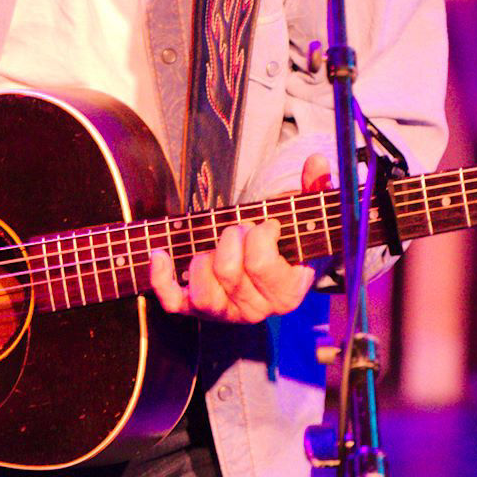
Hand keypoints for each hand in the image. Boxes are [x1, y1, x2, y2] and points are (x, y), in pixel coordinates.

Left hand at [149, 155, 332, 323]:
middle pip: (228, 271)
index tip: (267, 224)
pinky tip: (160, 254)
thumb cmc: (286, 241)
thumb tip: (316, 163)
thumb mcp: (305, 217)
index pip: (261, 261)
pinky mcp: (196, 310)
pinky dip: (161, 278)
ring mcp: (224, 313)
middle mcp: (255, 311)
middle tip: (241, 230)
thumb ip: (315, 190)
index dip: (260, 233)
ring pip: (202, 291)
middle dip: (231, 237)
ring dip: (204, 257)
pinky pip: (173, 302)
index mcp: (286, 293)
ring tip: (216, 243)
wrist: (271, 268)